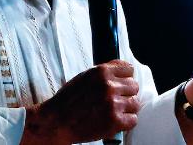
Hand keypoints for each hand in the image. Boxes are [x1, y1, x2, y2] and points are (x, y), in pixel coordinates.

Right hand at [22, 60, 139, 144]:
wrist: (57, 121)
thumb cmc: (68, 100)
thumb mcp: (84, 77)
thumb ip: (104, 73)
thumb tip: (122, 70)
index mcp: (101, 72)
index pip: (129, 69)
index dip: (125, 77)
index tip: (121, 84)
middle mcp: (109, 86)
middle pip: (134, 86)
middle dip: (127, 93)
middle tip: (117, 100)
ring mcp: (113, 104)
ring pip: (135, 103)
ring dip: (127, 108)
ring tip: (115, 111)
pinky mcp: (115, 121)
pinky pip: (133, 119)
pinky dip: (126, 122)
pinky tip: (115, 120)